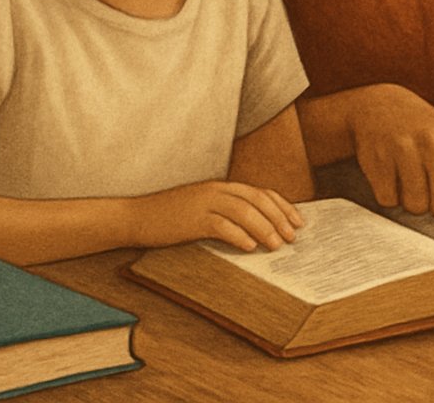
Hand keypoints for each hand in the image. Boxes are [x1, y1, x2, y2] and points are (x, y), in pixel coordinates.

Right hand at [129, 181, 303, 251]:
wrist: (136, 217)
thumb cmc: (171, 217)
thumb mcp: (203, 209)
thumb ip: (227, 213)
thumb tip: (257, 230)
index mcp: (222, 187)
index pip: (261, 192)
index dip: (282, 206)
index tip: (297, 221)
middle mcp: (216, 191)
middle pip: (257, 199)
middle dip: (279, 218)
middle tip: (291, 236)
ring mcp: (204, 203)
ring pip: (243, 211)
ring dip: (264, 228)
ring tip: (276, 244)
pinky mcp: (191, 219)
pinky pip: (221, 225)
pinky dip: (238, 235)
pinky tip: (249, 246)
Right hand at [347, 84, 433, 241]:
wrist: (378, 106)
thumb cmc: (426, 128)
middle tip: (431, 183)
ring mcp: (403, 150)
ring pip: (416, 208)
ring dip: (413, 200)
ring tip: (409, 175)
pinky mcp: (377, 160)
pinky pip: (389, 201)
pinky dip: (389, 195)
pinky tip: (390, 172)